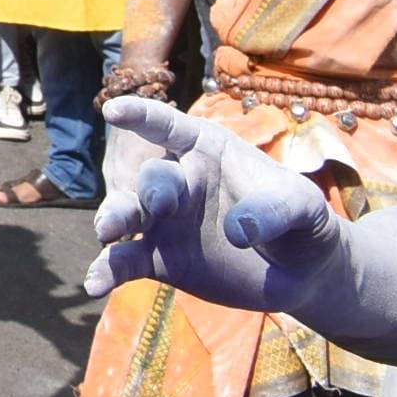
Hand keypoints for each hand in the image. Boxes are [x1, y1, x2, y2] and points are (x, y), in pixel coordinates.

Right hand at [88, 99, 346, 316]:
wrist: (302, 271)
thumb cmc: (301, 221)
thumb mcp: (302, 206)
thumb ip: (273, 210)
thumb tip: (236, 231)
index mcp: (206, 152)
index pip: (168, 126)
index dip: (141, 115)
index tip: (114, 111)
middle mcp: (177, 182)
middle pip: (150, 177)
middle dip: (148, 188)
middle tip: (158, 205)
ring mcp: (164, 221)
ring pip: (127, 214)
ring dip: (113, 219)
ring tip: (108, 233)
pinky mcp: (159, 259)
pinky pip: (126, 262)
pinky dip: (106, 270)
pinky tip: (94, 285)